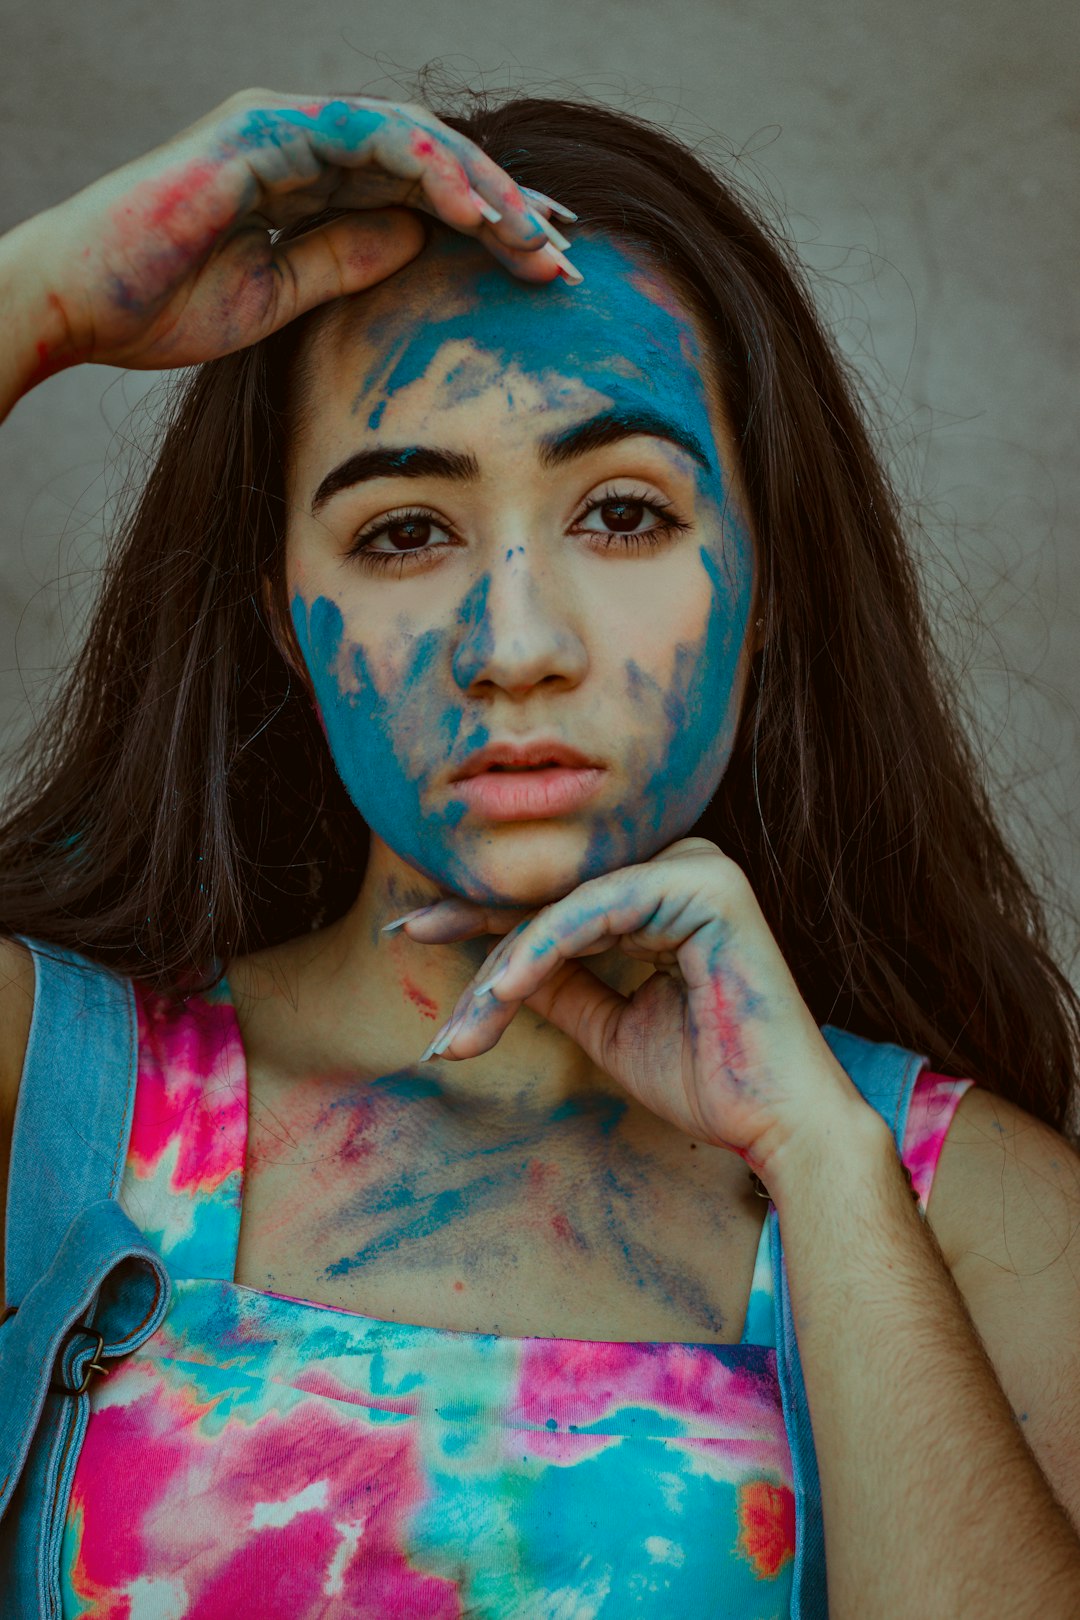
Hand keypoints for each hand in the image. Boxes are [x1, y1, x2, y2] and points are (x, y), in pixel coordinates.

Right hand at [19, 88, 577, 376]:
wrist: (78, 306)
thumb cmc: (161, 307)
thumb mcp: (280, 296)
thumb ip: (347, 261)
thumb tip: (420, 247)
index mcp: (308, 182)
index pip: (417, 193)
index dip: (485, 224)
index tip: (543, 267)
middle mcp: (303, 143)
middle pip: (429, 162)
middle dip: (503, 206)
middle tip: (565, 256)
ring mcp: (283, 128)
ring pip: (411, 141)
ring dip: (480, 188)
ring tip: (535, 239)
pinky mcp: (262, 131)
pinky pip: (366, 138)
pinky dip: (427, 170)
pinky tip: (474, 212)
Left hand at [397, 838, 874, 1181]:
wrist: (779, 1127)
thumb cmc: (707, 1081)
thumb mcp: (608, 1026)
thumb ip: (555, 984)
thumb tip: (489, 964)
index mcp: (667, 891)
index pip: (558, 898)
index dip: (480, 913)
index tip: (412, 930)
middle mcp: (684, 864)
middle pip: (553, 898)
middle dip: (476, 935)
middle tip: (408, 951)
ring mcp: (697, 867)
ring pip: (563, 910)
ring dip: (501, 971)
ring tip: (458, 1030)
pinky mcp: (703, 887)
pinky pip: (592, 916)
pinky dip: (539, 954)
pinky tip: (500, 993)